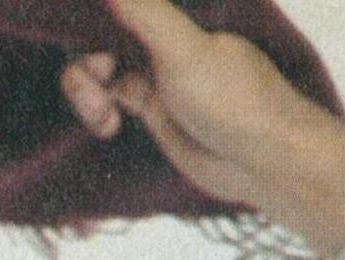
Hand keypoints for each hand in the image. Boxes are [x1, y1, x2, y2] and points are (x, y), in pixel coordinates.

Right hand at [59, 0, 344, 254]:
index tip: (95, 56)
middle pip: (100, 36)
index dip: (90, 24)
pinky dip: (98, 109)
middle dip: (85, 64)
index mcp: (177, 11)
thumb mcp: (183, 50)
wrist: (259, 160)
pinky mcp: (153, 106)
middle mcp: (164, 34)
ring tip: (103, 117)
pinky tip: (109, 127)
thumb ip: (147, 14)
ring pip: (100, 69)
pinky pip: (110, 96)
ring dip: (87, 91)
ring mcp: (156, 70)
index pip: (121, 7)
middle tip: (98, 85)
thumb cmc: (233, 100)